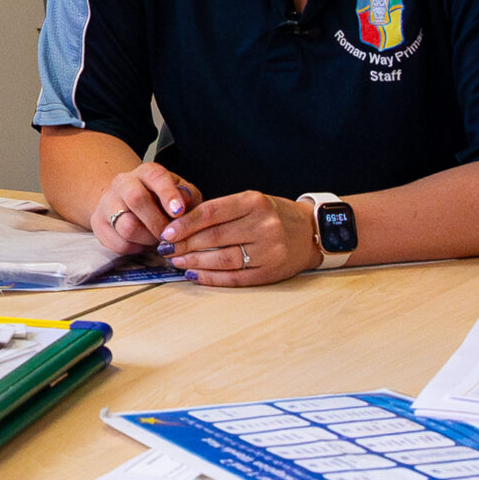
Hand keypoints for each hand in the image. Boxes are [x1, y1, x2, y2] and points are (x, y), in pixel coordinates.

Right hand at [91, 163, 201, 254]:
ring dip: (147, 239)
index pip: (156, 177)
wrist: (128, 204)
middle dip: (157, 222)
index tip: (179, 212)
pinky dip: (135, 248)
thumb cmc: (161, 201)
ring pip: (127, 226)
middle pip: (136, 199)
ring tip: (156, 239)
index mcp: (147, 172)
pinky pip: (118, 243)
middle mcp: (124, 182)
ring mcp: (107, 202)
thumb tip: (184, 208)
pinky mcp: (98, 223)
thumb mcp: (180, 195)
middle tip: (170, 235)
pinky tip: (142, 242)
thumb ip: (188, 198)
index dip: (168, 194)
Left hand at [160, 192, 319, 285]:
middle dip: (185, 245)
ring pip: (222, 259)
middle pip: (214, 237)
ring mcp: (269, 250)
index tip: (167, 232)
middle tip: (166, 249)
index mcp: (255, 202)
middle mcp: (263, 225)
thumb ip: (223, 211)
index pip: (212, 212)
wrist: (312, 232)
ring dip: (194, 262)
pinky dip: (211, 278)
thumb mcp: (253, 202)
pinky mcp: (270, 271)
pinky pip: (235, 277)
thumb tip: (183, 225)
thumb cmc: (276, 215)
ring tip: (177, 261)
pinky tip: (195, 275)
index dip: (186, 224)